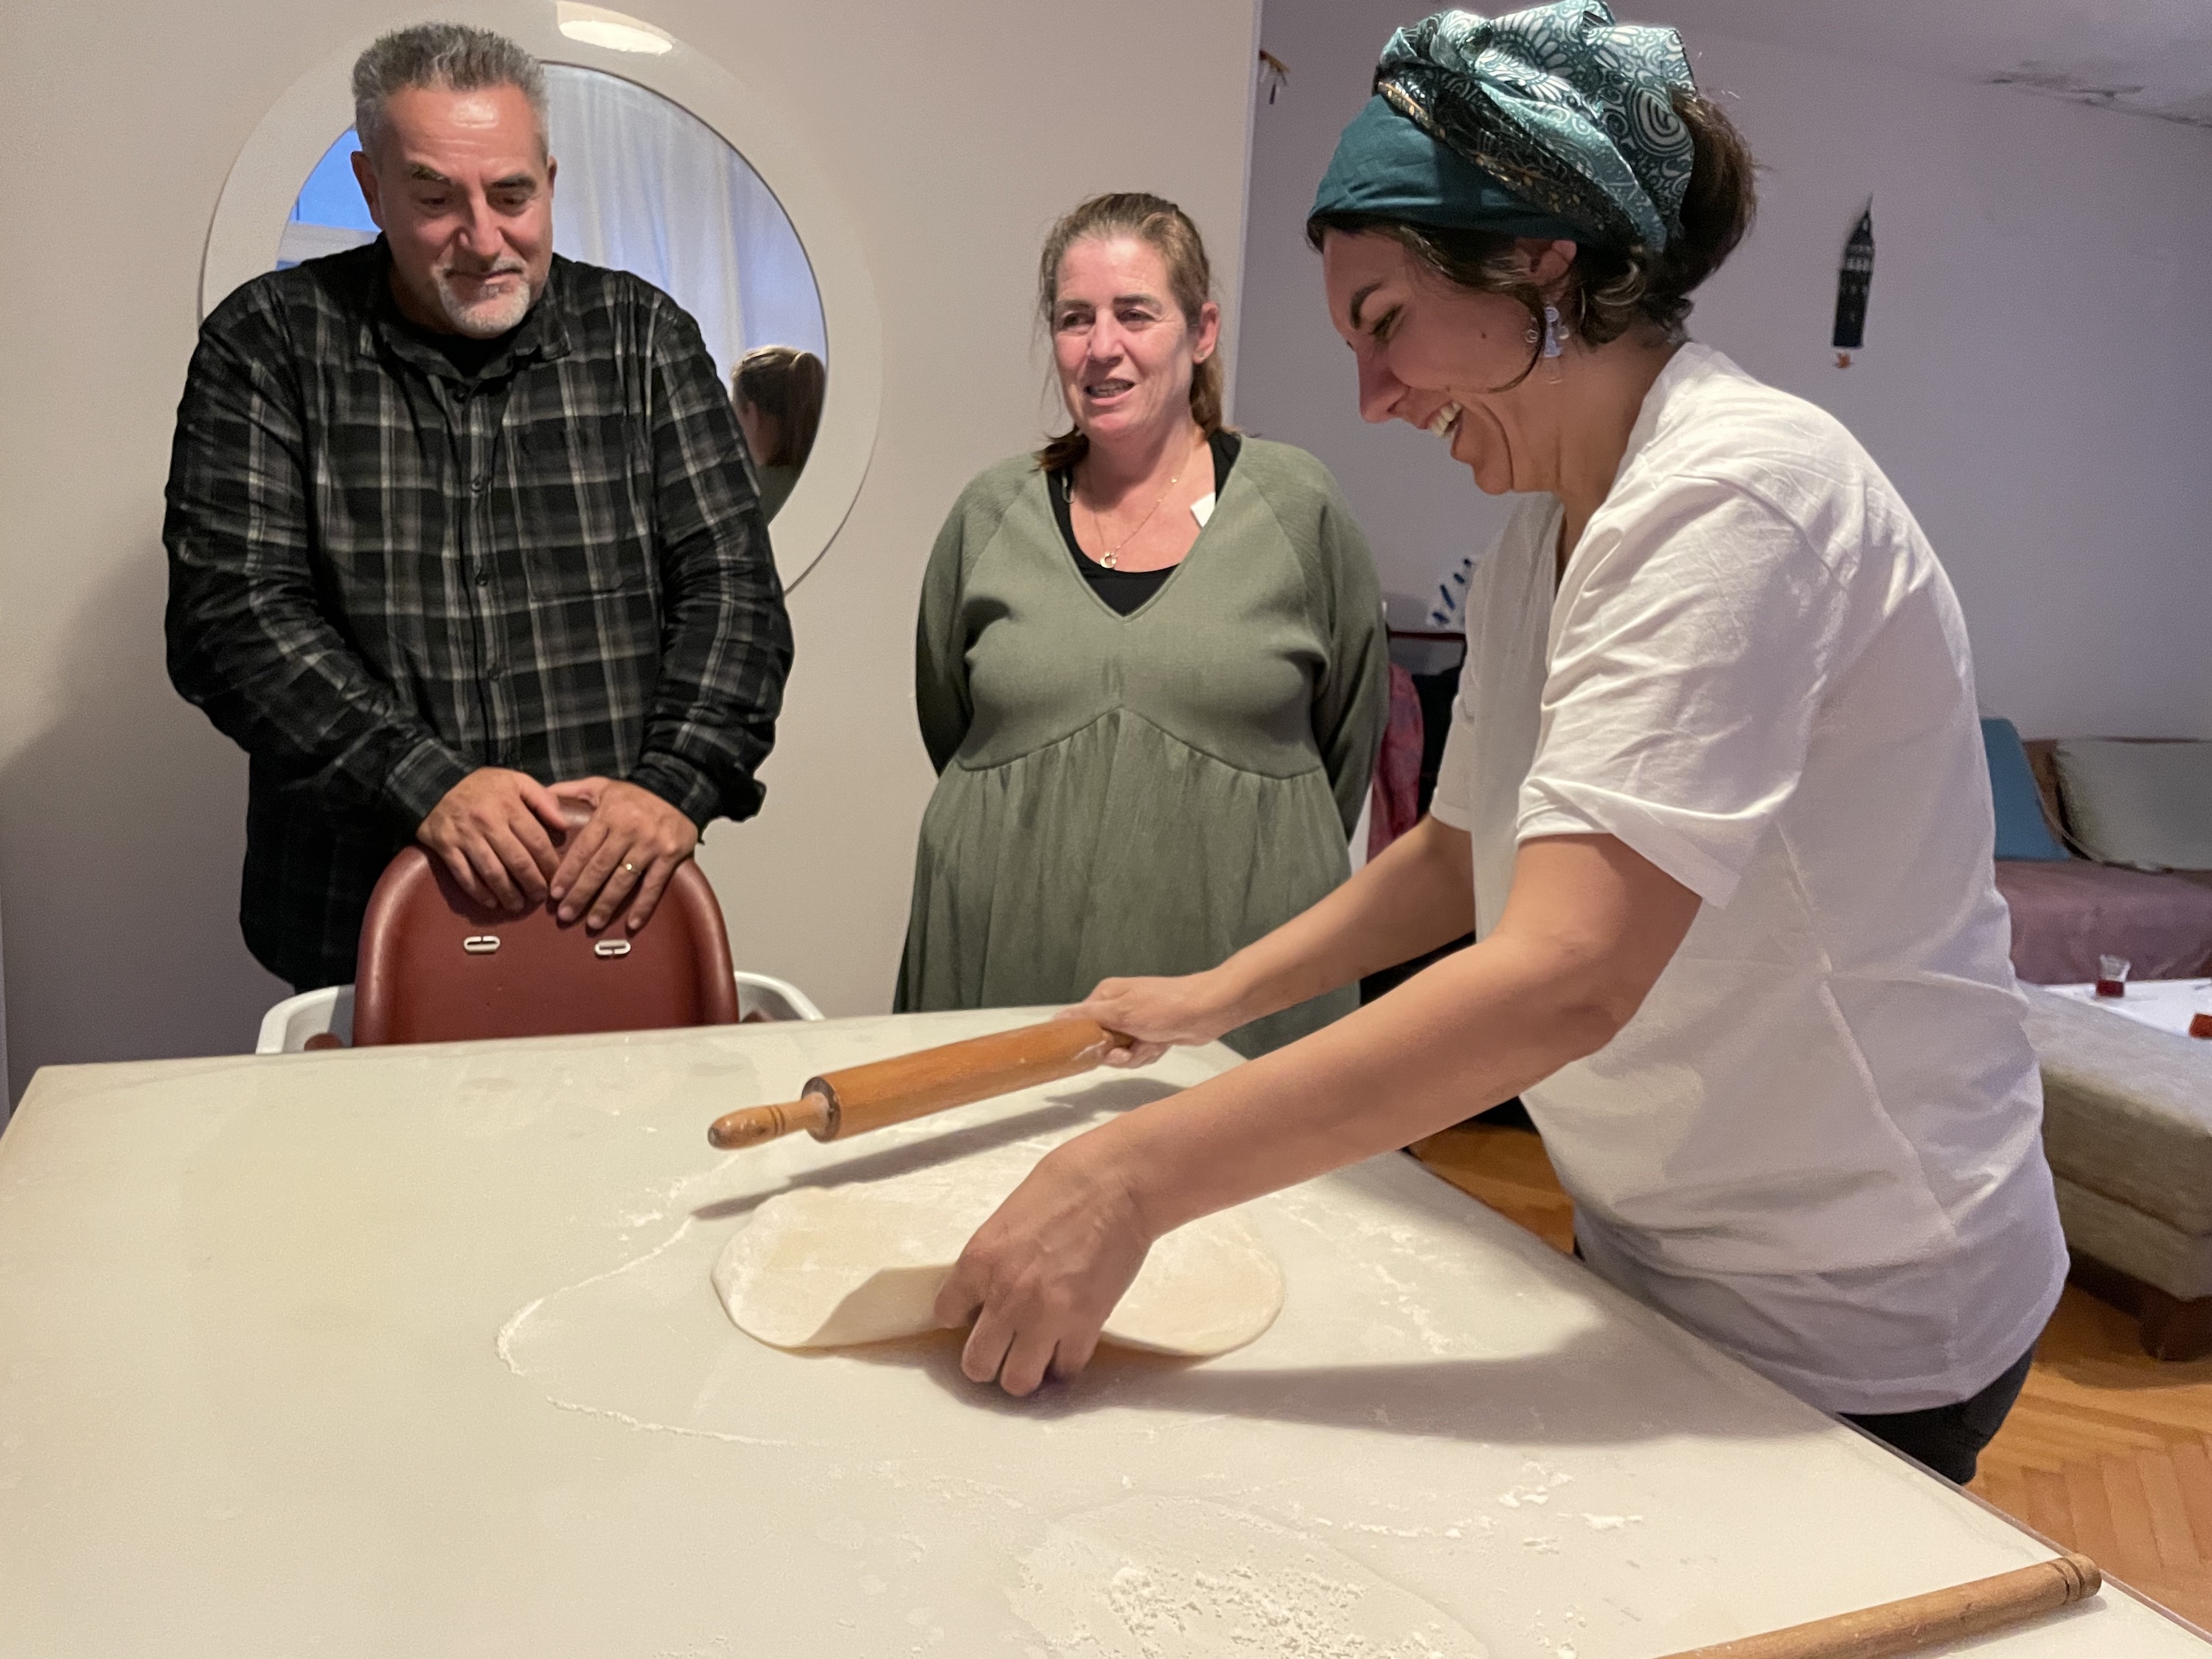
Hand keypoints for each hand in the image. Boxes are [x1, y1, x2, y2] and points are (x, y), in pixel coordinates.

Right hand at [417, 768, 567, 911]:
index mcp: (509, 806)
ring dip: (508, 893)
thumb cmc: (480, 784)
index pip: (537, 841)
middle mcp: (488, 823)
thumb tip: (564, 824)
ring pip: (492, 872)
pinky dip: (479, 892)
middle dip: (533, 884)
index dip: (550, 864)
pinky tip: (491, 902)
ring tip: (518, 905)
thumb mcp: (515, 780)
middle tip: (541, 897)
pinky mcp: (446, 847)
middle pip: (517, 861)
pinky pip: (464, 875)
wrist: (433, 782)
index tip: (558, 878)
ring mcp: (466, 837)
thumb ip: (542, 799)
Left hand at [546, 777, 699, 930]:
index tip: (555, 894)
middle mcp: (629, 830)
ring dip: (606, 905)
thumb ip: (570, 791)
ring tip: (593, 923)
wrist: (679, 789)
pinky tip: (631, 924)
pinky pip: (654, 885)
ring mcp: (651, 845)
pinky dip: (643, 906)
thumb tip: (540, 798)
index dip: (567, 873)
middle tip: (566, 915)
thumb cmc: (635, 794)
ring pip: (623, 880)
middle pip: (599, 868)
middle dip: (581, 894)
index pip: (583, 849)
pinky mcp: (671, 856)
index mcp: (609, 814)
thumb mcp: (600, 785)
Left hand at [933, 1139, 1153, 1395]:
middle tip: (1002, 1348)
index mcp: (979, 1260)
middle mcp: (1005, 1296)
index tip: (974, 1315)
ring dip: (1025, 1370)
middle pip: (976, 1364)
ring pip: (1018, 1381)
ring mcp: (1045, 1316)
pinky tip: (1068, 1344)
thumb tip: (987, 1289)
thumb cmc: (1066, 1185)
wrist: (1118, 1183)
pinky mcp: (1084, 1324)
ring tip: (1035, 1354)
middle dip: (987, 1360)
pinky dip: (1065, 1361)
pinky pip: (1066, 1367)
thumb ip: (992, 1259)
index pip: (945, 1312)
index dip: (960, 1317)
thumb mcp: (1007, 1218)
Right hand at [1069, 970, 1244, 1066]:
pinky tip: (1161, 1045)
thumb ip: (1088, 1017)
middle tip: (1131, 1048)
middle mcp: (1117, 1008)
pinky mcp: (1150, 1036)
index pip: (1081, 1023)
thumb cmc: (1164, 1007)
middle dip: (1119, 1053)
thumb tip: (1056, 1019)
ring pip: (1121, 1054)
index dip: (1087, 1040)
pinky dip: (1149, 1054)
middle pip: (1101, 1044)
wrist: (1208, 1011)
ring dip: (1137, 1055)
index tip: (1100, 1048)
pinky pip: (1138, 1055)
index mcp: (1106, 996)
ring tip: (1152, 1043)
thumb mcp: (1122, 1011)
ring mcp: (1135, 1023)